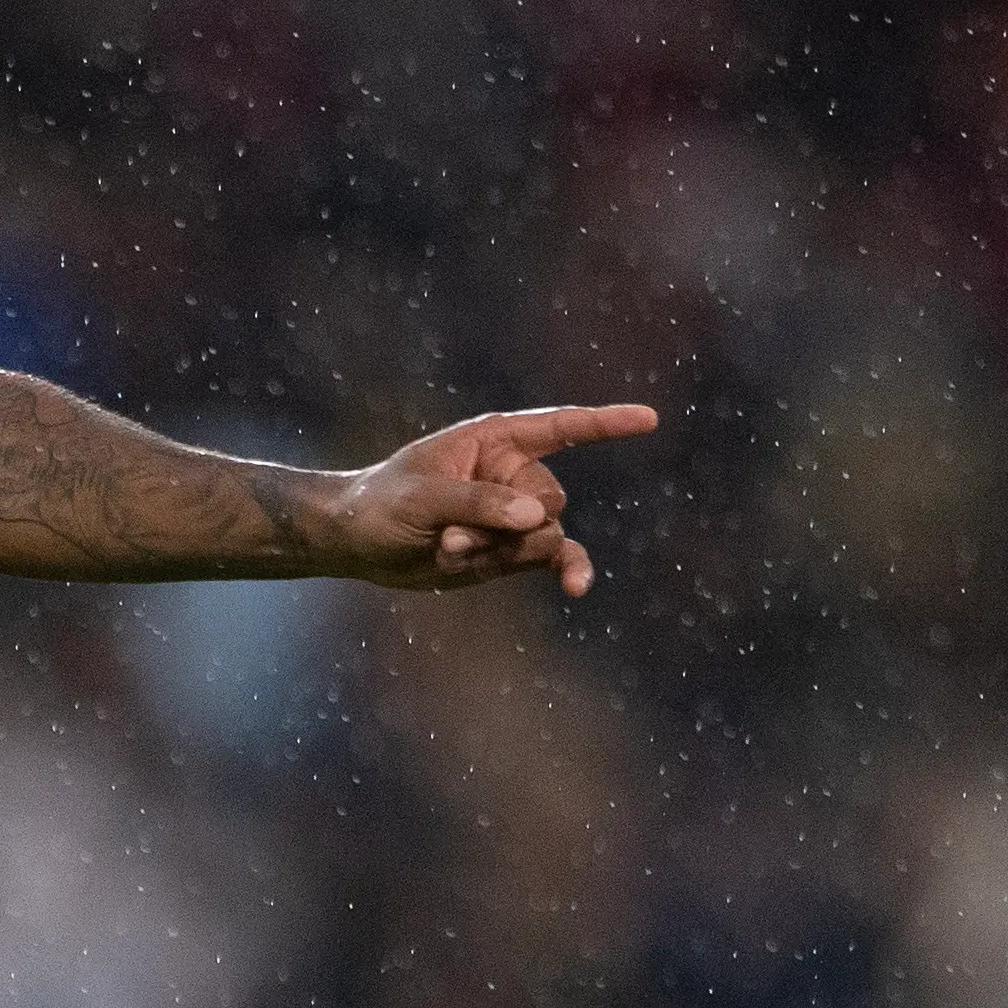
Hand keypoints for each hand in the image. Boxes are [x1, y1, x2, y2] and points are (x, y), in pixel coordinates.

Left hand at [319, 403, 658, 594]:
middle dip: (507, 523)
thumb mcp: (420, 499)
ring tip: (450, 548)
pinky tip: (577, 587)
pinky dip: (567, 570)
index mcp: (492, 440)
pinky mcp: (510, 550)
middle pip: (550, 499)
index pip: (560, 427)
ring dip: (502, 549)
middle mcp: (512, 473)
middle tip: (451, 534)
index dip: (604, 423)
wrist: (358, 543)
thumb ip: (477, 503)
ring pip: (545, 535)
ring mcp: (515, 514)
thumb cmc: (379, 504)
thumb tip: (538, 517)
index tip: (650, 419)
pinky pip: (553, 557)